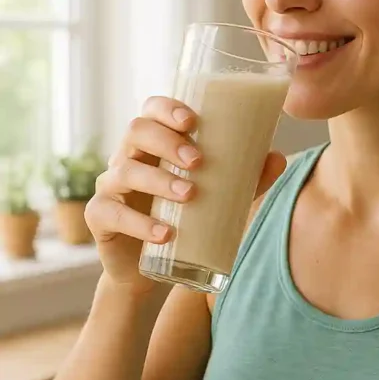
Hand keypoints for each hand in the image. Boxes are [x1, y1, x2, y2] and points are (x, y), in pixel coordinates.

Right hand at [85, 96, 285, 294]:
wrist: (150, 270)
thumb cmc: (184, 221)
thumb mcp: (220, 198)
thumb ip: (247, 179)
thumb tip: (277, 158)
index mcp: (153, 145)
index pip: (151, 111)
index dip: (167, 109)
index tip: (193, 121)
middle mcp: (127, 158)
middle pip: (136, 131)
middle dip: (167, 141)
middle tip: (198, 162)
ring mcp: (110, 186)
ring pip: (125, 170)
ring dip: (159, 180)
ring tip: (189, 195)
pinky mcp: (100, 217)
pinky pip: (112, 213)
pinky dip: (141, 224)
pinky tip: (165, 234)